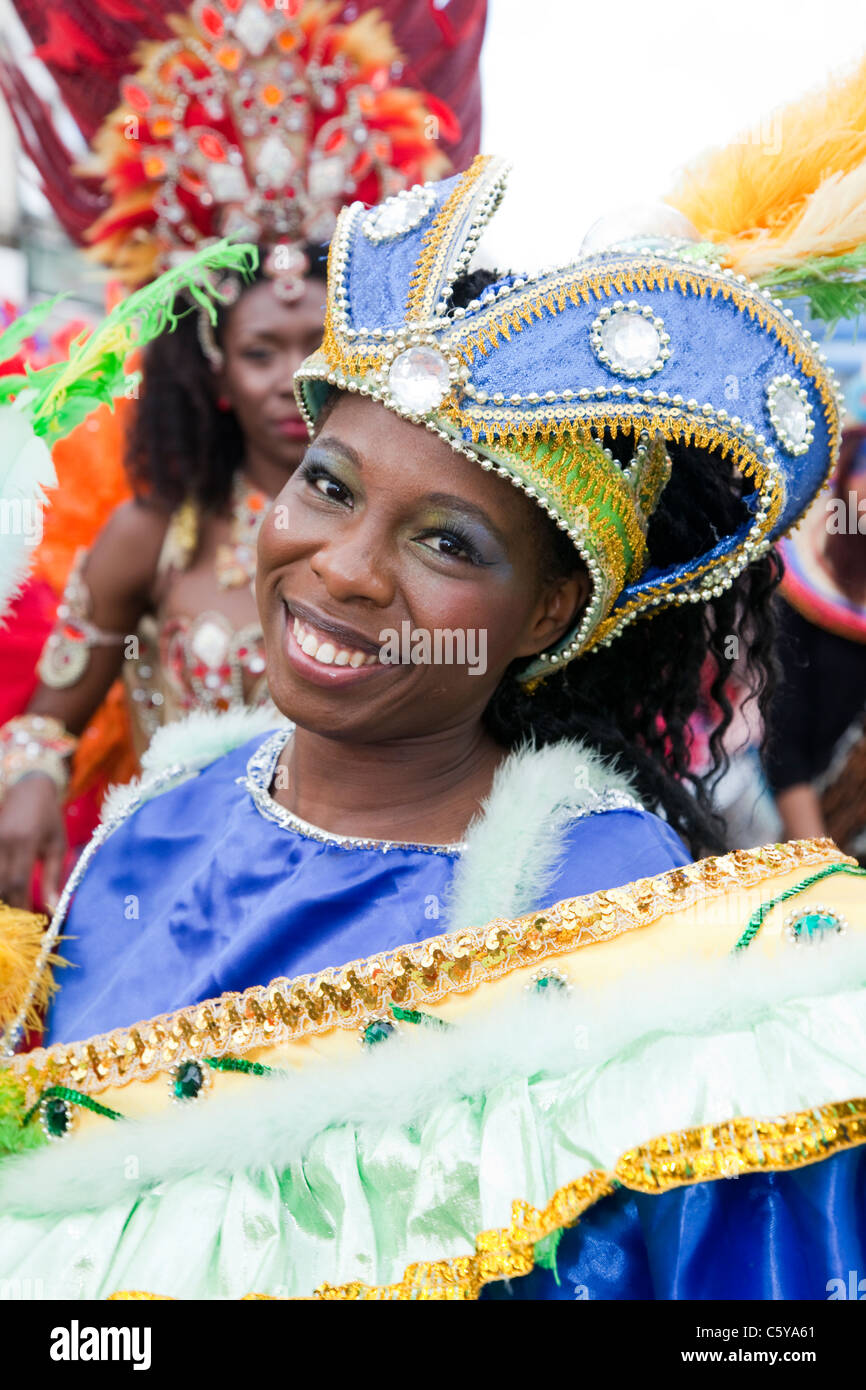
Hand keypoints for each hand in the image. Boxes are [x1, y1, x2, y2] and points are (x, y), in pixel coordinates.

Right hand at [0, 774, 67, 911]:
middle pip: (1, 884)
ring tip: (12, 912)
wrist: (29, 788)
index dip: (22, 905)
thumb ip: (54, 877)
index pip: (19, 881)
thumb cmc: (48, 818)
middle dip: (9, 906)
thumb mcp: (57, 845)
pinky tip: (6, 894)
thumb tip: (53, 907)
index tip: (31, 922)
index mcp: (26, 841)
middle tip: (20, 923)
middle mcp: (4, 840)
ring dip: (1, 897)